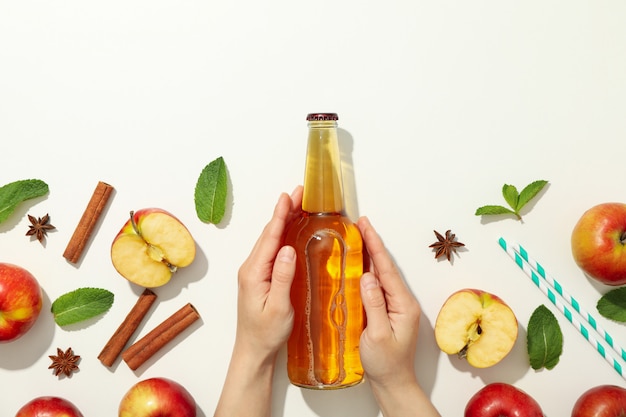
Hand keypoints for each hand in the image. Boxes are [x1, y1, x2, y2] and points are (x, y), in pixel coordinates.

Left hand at [214, 187, 302, 416]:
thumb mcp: (279, 307)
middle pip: (269, 233)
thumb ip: (282, 277)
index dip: (280, 215)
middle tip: (299, 192)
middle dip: (284, 210)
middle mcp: (251, 268)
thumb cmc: (266, 333)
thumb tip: (287, 248)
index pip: (269, 238)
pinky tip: (289, 229)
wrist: (253, 350)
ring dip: (283, 220)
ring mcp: (254, 271)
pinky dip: (281, 234)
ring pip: (270, 239)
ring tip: (296, 203)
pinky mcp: (259, 276)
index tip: (288, 196)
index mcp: (254, 272)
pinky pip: (271, 249)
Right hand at [357, 216, 440, 416]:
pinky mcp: (386, 311)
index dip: (375, 246)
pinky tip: (358, 264)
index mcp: (403, 304)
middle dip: (373, 244)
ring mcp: (395, 306)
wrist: (392, 383)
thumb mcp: (376, 335)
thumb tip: (367, 276)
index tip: (365, 227)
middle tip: (359, 224)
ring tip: (358, 237)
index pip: (387, 269)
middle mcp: (401, 301)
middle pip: (385, 267)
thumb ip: (373, 304)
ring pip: (381, 274)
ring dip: (370, 255)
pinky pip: (376, 286)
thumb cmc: (386, 364)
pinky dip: (367, 271)